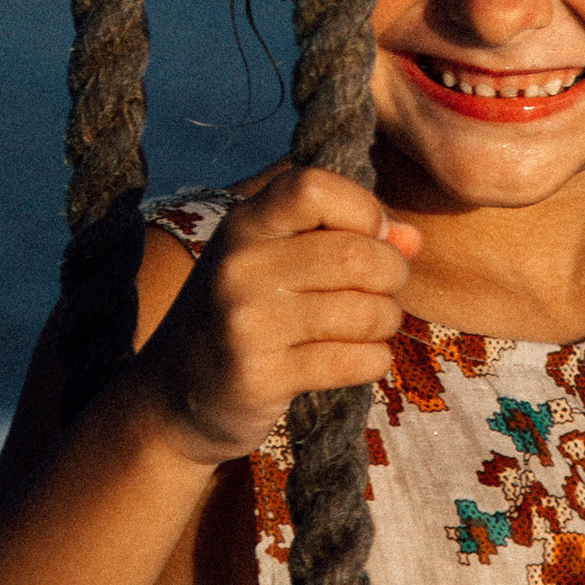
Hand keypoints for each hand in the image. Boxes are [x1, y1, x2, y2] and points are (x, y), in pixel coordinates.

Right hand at [132, 164, 420, 468]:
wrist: (172, 397)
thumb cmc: (242, 317)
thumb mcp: (273, 262)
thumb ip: (343, 237)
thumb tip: (412, 238)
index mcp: (244, 225)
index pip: (314, 187)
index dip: (363, 209)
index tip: (373, 238)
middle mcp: (240, 266)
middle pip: (356, 254)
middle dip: (393, 275)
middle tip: (385, 292)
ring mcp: (246, 322)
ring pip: (364, 311)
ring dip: (385, 322)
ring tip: (369, 327)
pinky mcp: (260, 376)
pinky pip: (354, 360)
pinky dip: (373, 361)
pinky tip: (357, 360)